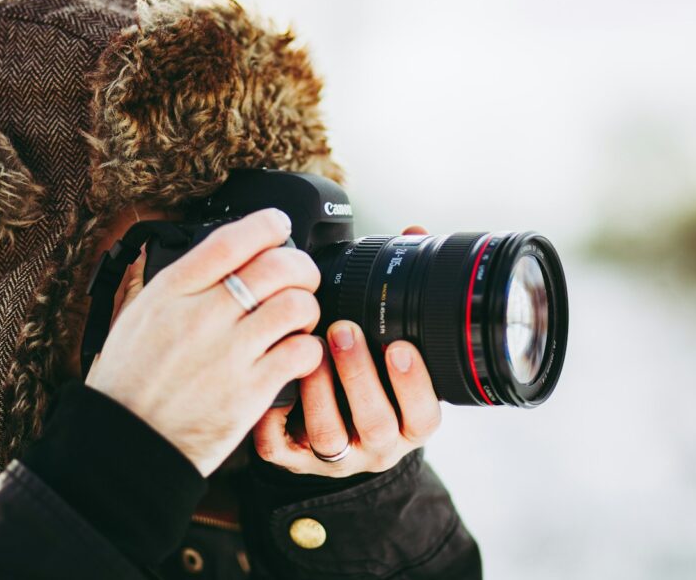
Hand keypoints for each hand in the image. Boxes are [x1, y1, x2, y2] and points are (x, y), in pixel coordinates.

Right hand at [85, 208, 324, 475]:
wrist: (126, 444)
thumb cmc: (130, 381)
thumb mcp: (138, 315)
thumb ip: (180, 283)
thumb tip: (220, 251)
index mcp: (171, 292)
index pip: (231, 240)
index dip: (267, 225)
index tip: (279, 226)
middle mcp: (201, 316)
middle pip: (276, 266)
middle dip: (300, 266)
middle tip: (302, 279)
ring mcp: (228, 354)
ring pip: (297, 305)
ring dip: (307, 308)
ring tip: (298, 320)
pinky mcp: (250, 391)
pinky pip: (302, 352)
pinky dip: (309, 349)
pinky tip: (297, 355)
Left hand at [251, 226, 442, 476]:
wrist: (337, 433)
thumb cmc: (371, 376)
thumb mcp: (395, 344)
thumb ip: (404, 292)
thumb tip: (414, 234)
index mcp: (409, 420)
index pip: (423, 414)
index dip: (415, 384)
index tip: (399, 345)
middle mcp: (378, 444)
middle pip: (376, 424)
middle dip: (360, 376)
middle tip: (343, 332)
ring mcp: (337, 457)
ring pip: (330, 438)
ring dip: (320, 392)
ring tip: (308, 352)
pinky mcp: (297, 461)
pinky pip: (281, 451)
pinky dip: (273, 420)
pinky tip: (272, 387)